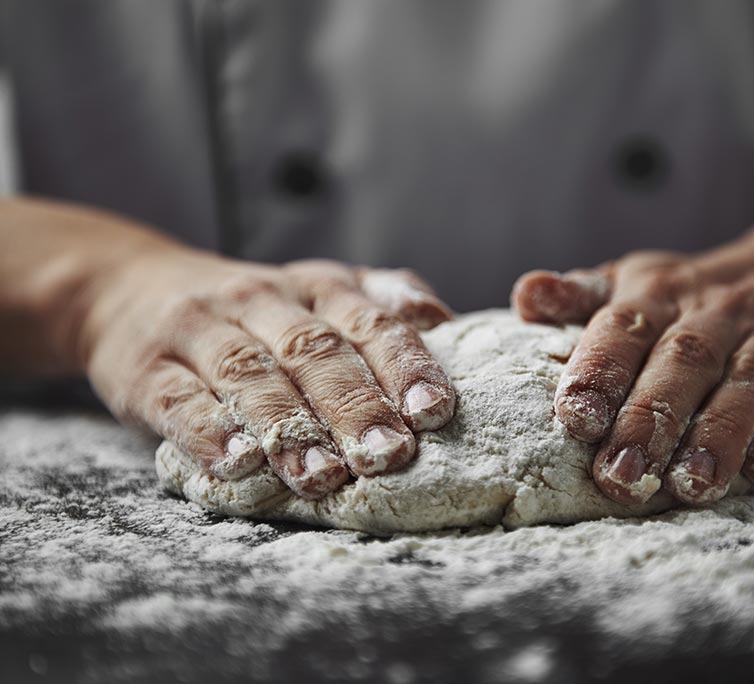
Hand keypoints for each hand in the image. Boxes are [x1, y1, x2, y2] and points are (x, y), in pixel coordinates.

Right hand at [82, 245, 455, 498]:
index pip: (368, 321)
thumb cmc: (254, 310)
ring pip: (250, 375)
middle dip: (355, 406)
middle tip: (388, 455)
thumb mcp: (318, 290)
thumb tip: (443, 322)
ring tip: (322, 475)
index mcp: (317, 288)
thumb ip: (380, 302)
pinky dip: (209, 432)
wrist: (127, 288)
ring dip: (289, 427)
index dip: (404, 365)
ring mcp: (201, 330)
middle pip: (314, 351)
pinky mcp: (146, 368)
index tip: (434, 412)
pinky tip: (238, 465)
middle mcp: (262, 300)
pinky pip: (178, 398)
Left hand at [512, 210, 753, 504]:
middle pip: (683, 361)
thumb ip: (582, 297)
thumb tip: (526, 296)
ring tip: (691, 486)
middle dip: (650, 420)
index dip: (600, 370)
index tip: (574, 418)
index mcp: (661, 292)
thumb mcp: (640, 281)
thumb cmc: (701, 295)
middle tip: (619, 478)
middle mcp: (721, 310)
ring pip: (751, 382)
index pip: (624, 326)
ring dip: (720, 434)